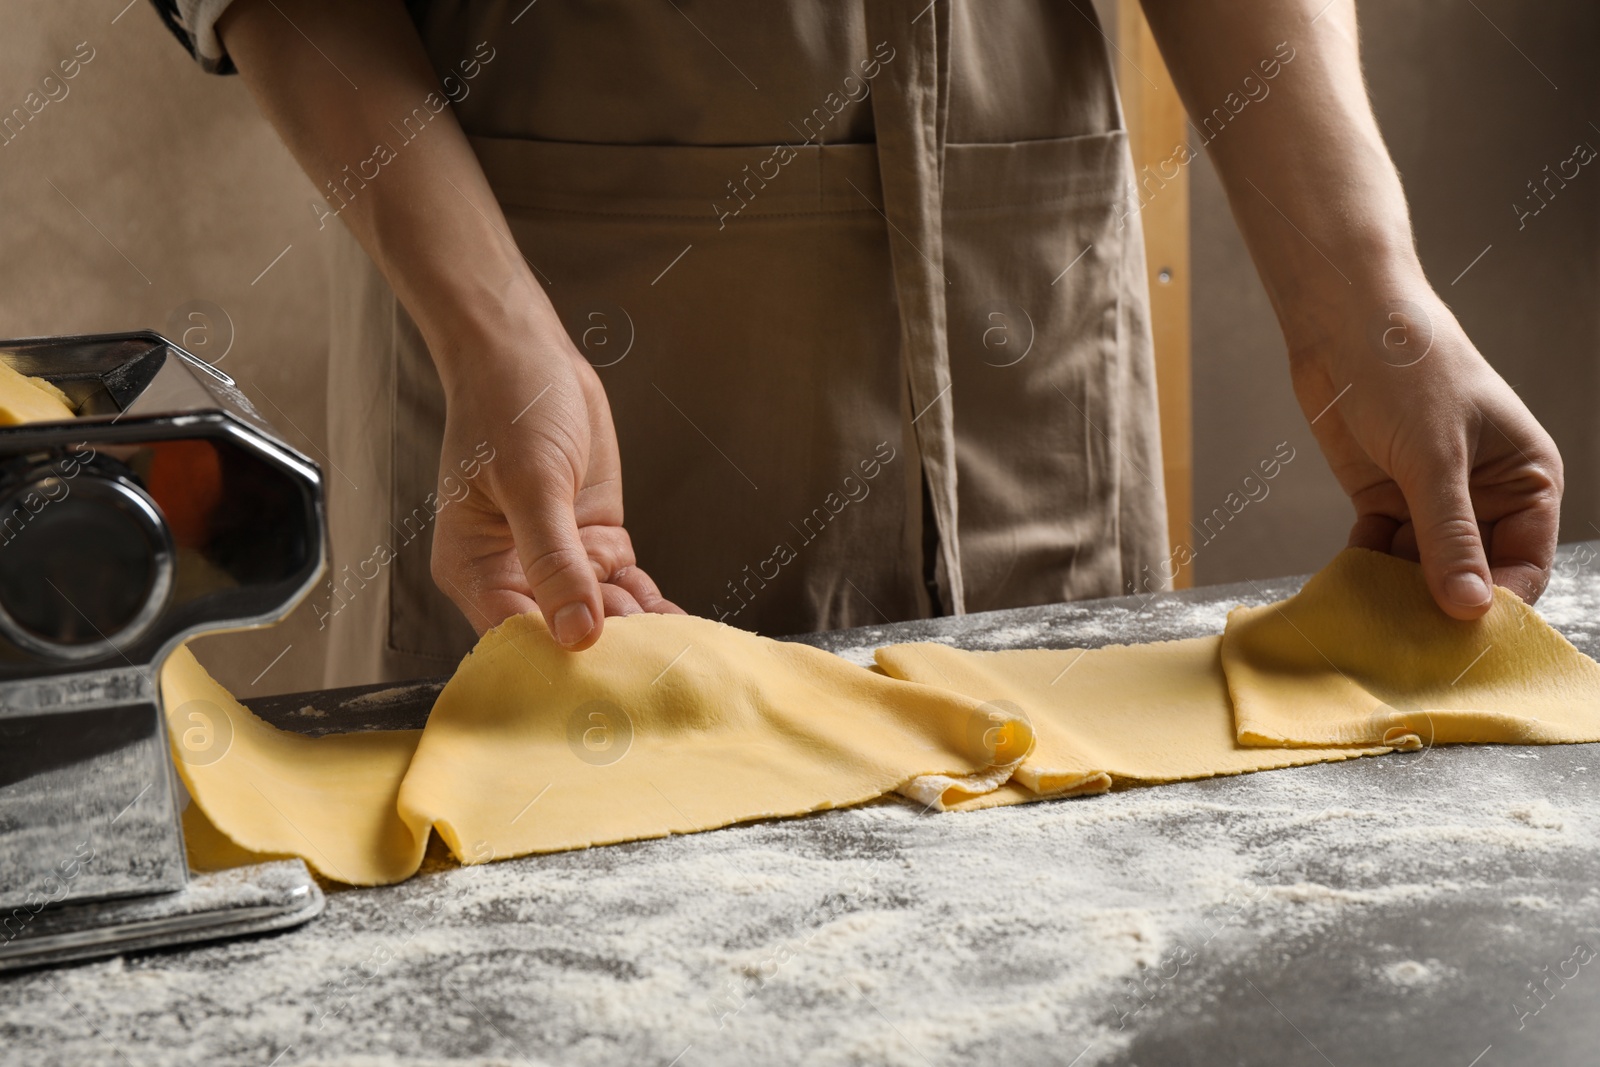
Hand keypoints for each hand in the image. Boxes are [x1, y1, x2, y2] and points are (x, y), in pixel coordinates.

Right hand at [430, 311, 682, 648]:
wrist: (529, 352)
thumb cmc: (507, 406)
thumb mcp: (531, 483)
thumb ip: (554, 560)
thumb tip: (576, 633)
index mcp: (475, 568)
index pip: (515, 637)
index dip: (558, 663)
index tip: (604, 685)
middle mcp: (512, 573)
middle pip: (562, 634)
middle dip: (608, 653)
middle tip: (657, 675)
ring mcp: (558, 559)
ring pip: (602, 614)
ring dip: (638, 632)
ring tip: (679, 658)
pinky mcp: (594, 540)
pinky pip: (624, 586)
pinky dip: (651, 604)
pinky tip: (682, 627)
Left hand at [1288, 284, 1562, 618]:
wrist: (1344, 324)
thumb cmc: (1409, 370)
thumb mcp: (1434, 458)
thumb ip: (1448, 536)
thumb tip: (1467, 607)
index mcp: (1526, 481)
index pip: (1523, 564)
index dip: (1495, 603)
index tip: (1459, 640)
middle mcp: (1483, 496)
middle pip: (1470, 573)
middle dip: (1440, 604)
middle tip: (1408, 643)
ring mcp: (1431, 499)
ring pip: (1421, 567)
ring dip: (1397, 591)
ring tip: (1373, 620)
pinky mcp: (1384, 496)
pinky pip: (1380, 549)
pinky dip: (1365, 568)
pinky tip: (1347, 588)